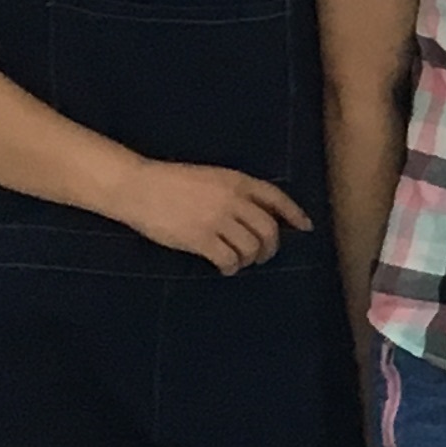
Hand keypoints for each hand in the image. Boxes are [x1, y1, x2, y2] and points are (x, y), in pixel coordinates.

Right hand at [112, 160, 310, 274]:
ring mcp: (217, 220)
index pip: (277, 198)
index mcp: (238, 181)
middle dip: (271, 246)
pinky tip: (226, 269)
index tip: (306, 227)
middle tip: (264, 256)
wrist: (140, 187)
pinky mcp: (200, 239)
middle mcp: (233, 200)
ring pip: (251, 247)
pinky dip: (232, 268)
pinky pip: (228, 259)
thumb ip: (236, 192)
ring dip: (251, 259)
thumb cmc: (173, 182)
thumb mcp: (213, 177)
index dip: (295, 213)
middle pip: (268, 228)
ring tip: (241, 262)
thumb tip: (260, 213)